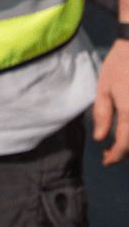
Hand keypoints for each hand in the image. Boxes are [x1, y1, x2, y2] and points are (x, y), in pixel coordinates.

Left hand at [96, 39, 128, 164]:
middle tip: (109, 153)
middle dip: (124, 151)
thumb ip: (102, 115)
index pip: (125, 143)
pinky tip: (126, 130)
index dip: (116, 156)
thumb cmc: (119, 66)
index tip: (106, 161)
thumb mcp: (103, 89)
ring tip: (118, 144)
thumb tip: (100, 138)